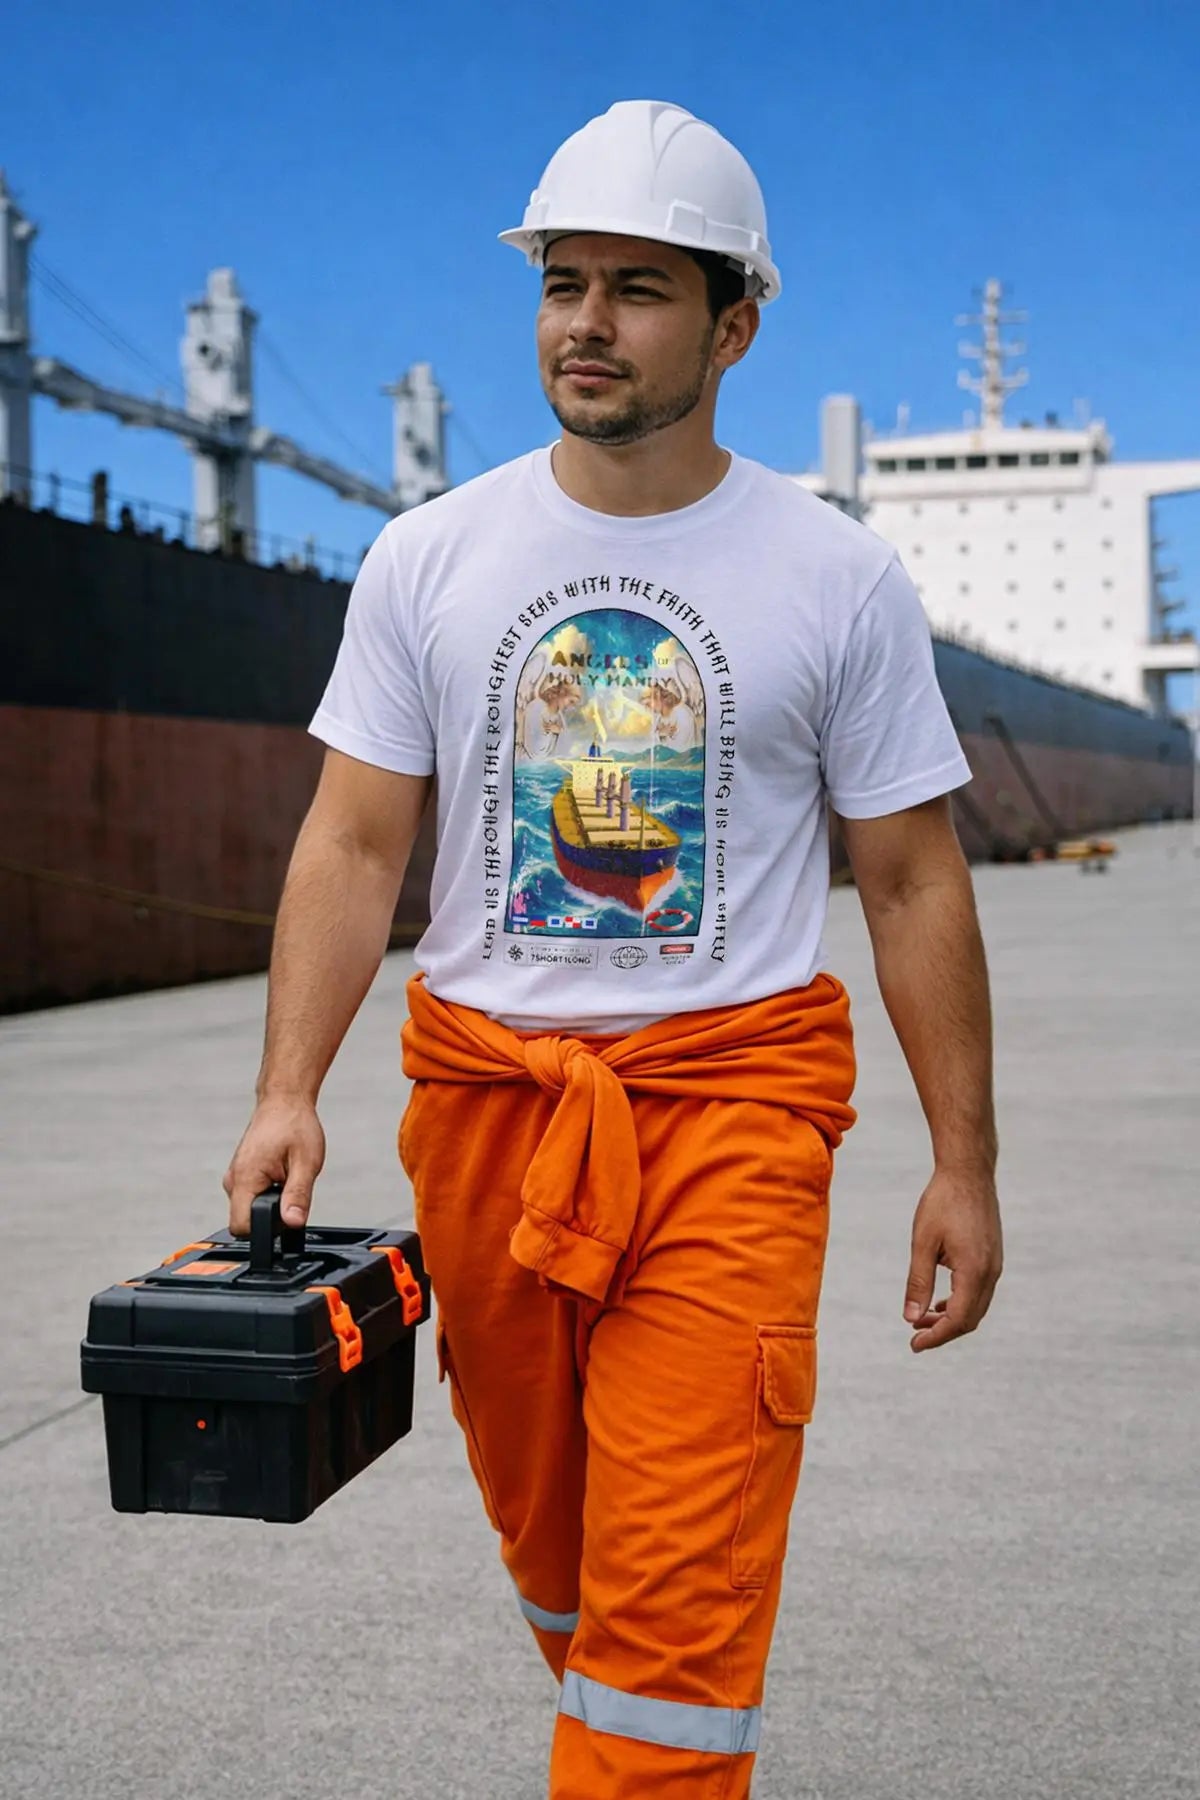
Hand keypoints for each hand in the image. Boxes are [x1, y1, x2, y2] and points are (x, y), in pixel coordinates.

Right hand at [222, 1095, 326, 1235]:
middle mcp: (233, 1179)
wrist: (285, 1102)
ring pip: (250, 1208)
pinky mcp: (241, 1175)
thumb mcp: (306, 1163)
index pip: (242, 1226)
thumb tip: (293, 1223)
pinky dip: (268, 1192)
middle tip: (290, 1187)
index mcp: (245, 1178)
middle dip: (272, 1214)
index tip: (285, 1215)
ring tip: (287, 1175)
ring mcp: (235, 1177)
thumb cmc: (294, 1124)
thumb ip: (298, 1196)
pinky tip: (280, 1174)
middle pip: (247, 1220)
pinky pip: (251, 1196)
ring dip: (271, 1202)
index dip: (266, 1229)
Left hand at [903, 1167, 1002, 1352]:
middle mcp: (991, 1272)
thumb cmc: (942, 1202)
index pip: (958, 1320)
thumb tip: (911, 1319)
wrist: (968, 1172)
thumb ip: (918, 1282)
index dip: (936, 1337)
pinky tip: (940, 1302)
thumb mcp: (922, 1243)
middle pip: (970, 1319)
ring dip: (951, 1318)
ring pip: (976, 1307)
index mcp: (974, 1271)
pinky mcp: (993, 1257)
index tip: (914, 1345)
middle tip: (915, 1338)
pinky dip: (961, 1303)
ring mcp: (995, 1265)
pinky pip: (980, 1292)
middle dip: (943, 1332)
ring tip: (922, 1320)